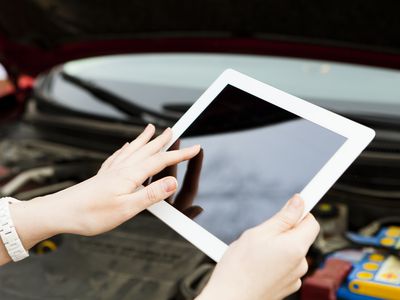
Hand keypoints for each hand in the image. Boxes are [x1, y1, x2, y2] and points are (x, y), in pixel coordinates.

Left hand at [6, 125, 199, 258]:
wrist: (61, 213)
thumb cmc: (91, 214)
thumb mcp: (126, 209)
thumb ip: (151, 194)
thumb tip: (173, 181)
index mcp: (130, 176)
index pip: (160, 161)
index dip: (180, 154)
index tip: (195, 148)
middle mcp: (121, 169)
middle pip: (146, 150)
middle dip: (162, 140)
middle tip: (174, 130)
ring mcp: (111, 170)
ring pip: (132, 149)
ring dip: (144, 139)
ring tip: (151, 129)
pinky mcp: (102, 175)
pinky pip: (118, 156)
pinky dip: (125, 148)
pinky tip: (125, 147)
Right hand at [197, 195, 319, 299]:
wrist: (229, 299)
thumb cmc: (239, 268)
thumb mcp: (258, 233)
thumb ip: (283, 217)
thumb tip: (299, 202)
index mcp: (296, 247)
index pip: (311, 221)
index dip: (300, 211)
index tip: (296, 203)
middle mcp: (300, 264)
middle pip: (300, 236)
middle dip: (284, 230)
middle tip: (262, 232)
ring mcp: (294, 277)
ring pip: (290, 251)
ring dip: (278, 246)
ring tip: (255, 252)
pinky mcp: (286, 286)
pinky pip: (285, 266)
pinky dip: (275, 261)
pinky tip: (257, 264)